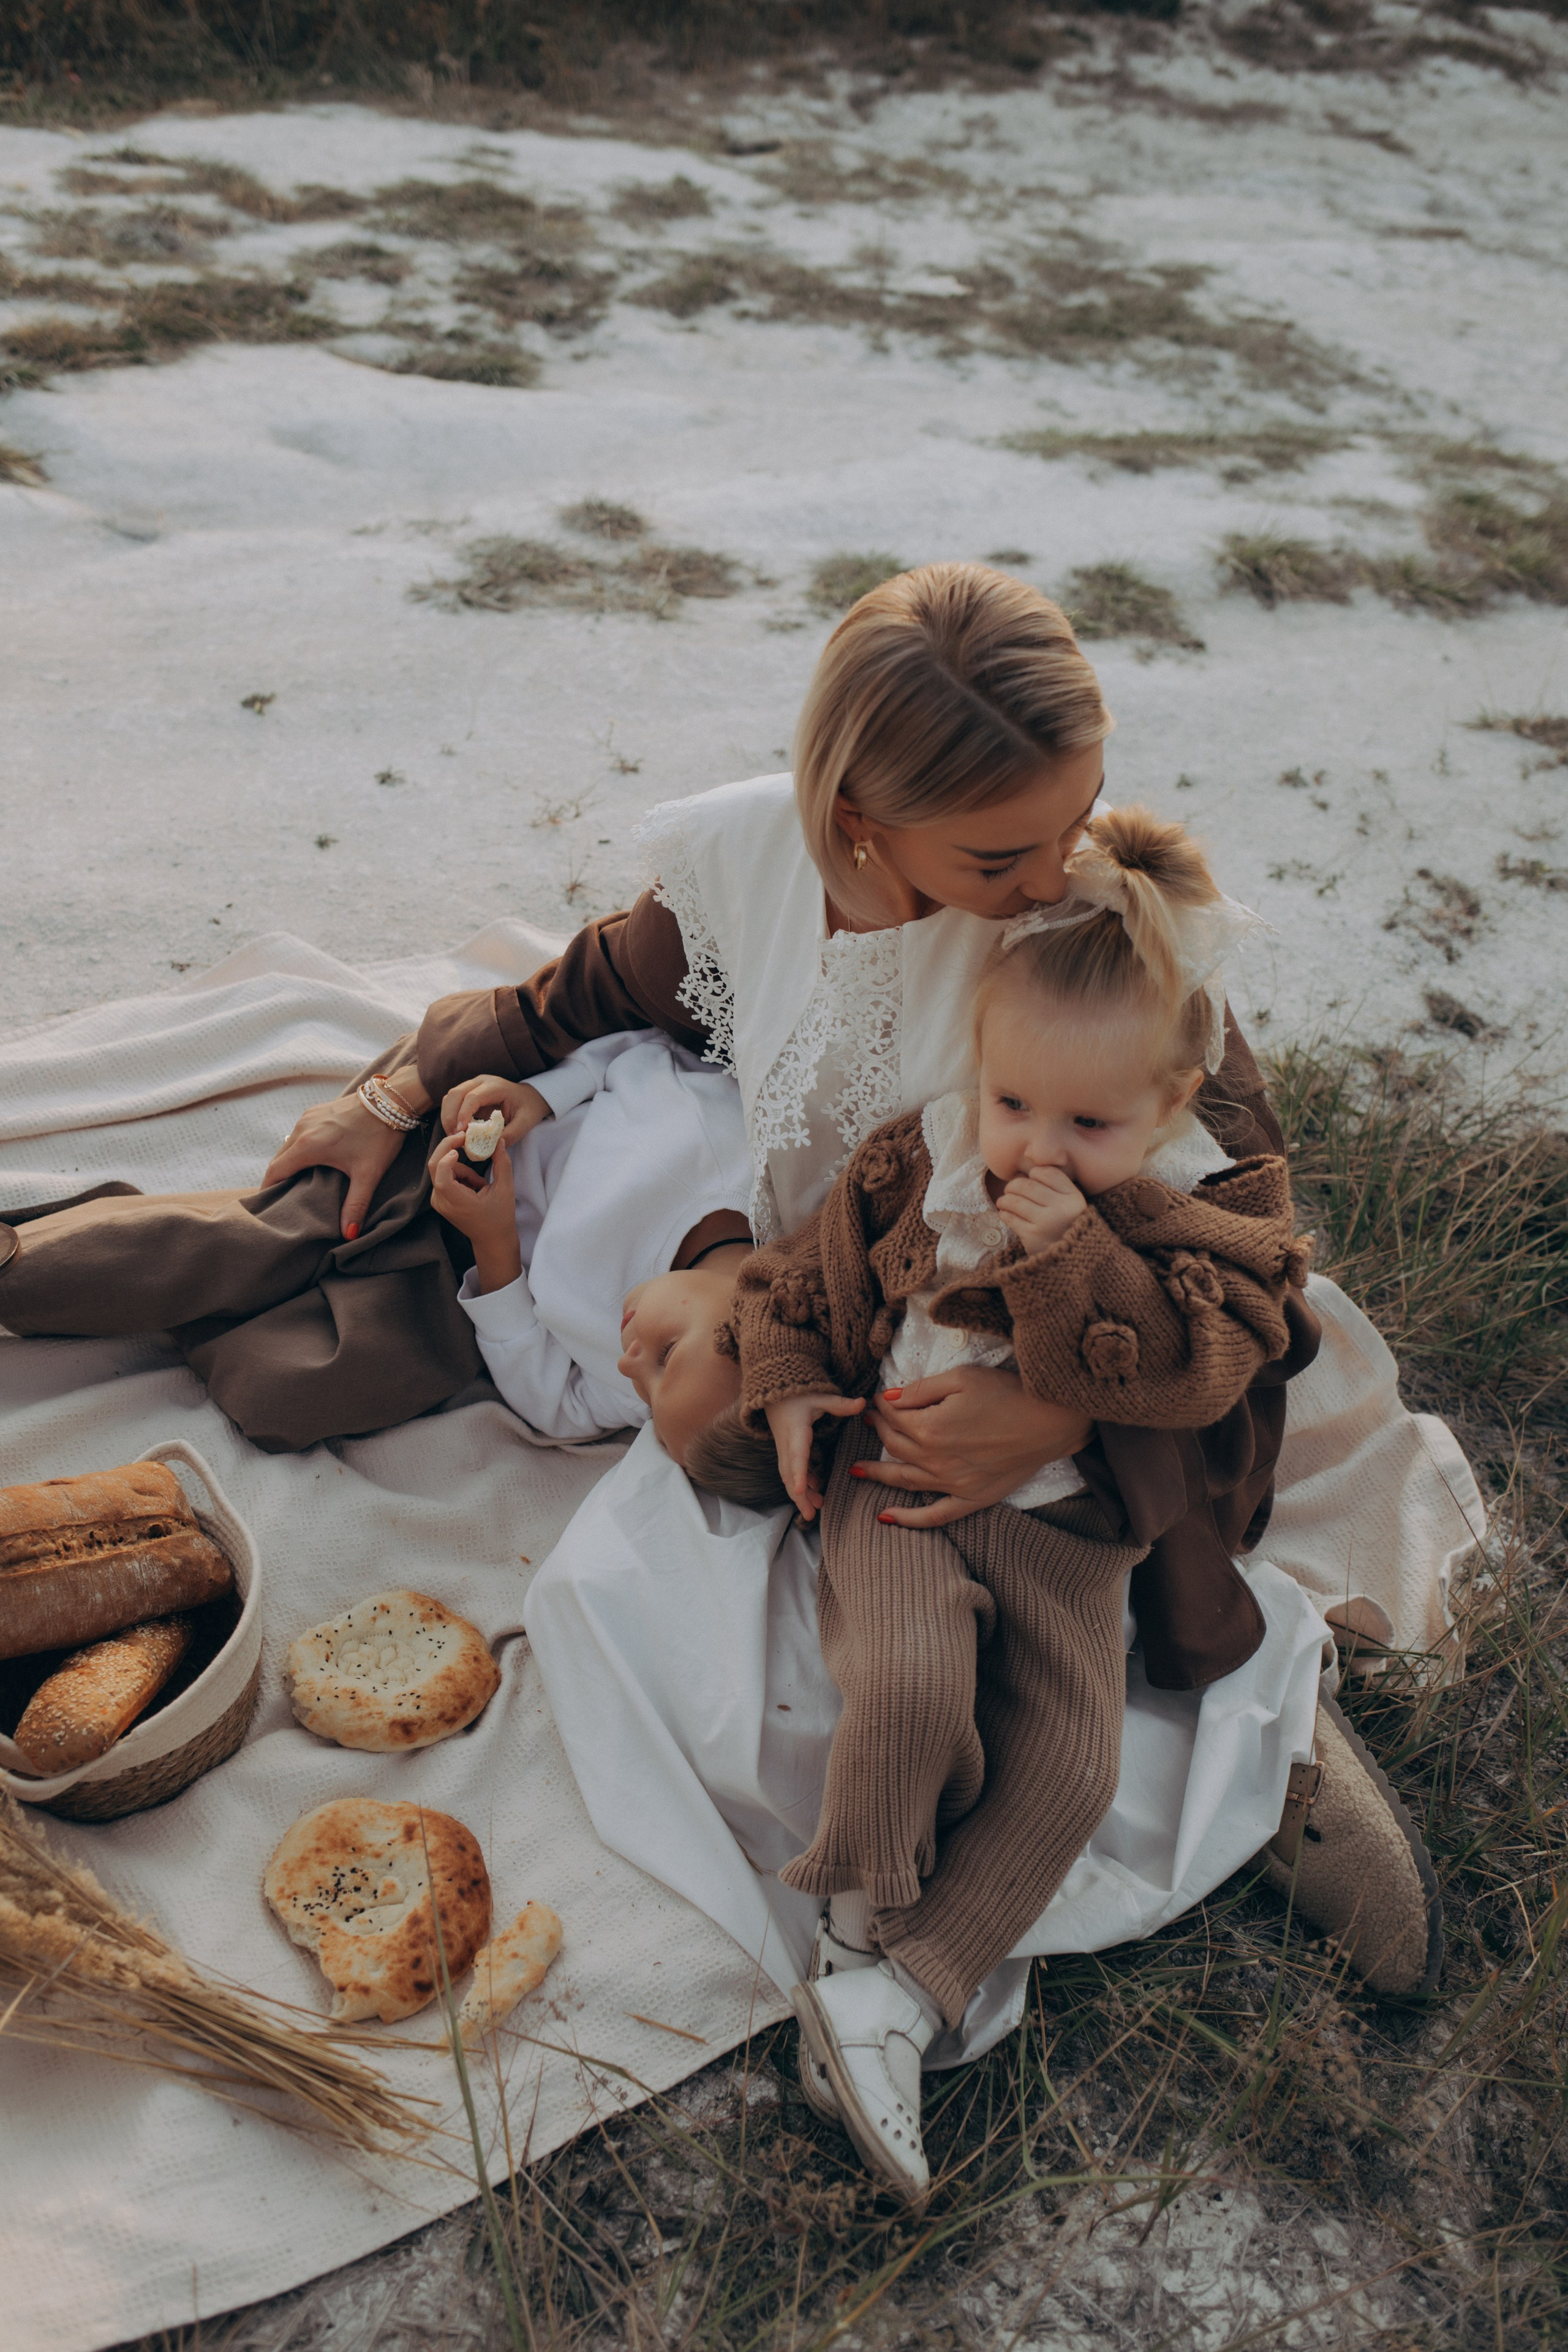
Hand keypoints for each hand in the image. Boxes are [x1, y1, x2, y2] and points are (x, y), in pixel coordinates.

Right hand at [262, 1062, 429, 1240]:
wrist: (392, 1101)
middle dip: (278, 1178)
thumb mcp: (368, 1174)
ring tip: (296, 1182)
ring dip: (289, 1162)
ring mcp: (308, 1117)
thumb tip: (348, 1234)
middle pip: (279, 1159)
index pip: (275, 1171)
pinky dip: (299, 1148)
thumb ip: (356, 1205)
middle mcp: (302, 1129)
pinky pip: (299, 1133)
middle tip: (282, 1198)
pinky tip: (311, 1160)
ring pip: (288, 1145)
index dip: (267, 1189)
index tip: (266, 1204)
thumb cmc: (379, 1136)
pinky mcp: (317, 1111)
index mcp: (307, 1145)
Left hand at [429, 1133, 522, 1292]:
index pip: (442, 1175)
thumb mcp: (505, 1189)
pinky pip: (444, 1177)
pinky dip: (459, 1175)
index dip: (448, 1157)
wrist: (491, 1240)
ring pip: (442, 1170)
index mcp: (457, 1202)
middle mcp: (442, 1201)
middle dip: (448, 1147)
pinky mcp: (440, 1199)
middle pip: (434, 1166)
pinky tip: (474, 1187)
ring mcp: (438, 1201)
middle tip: (464, 1136)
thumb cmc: (500, 1217)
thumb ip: (502, 1163)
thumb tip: (499, 1140)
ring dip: (461, 1168)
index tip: (462, 1144)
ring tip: (480, 1184)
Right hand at [440, 1075, 552, 1147]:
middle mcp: (481, 1082)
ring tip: (454, 1137)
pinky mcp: (467, 1093)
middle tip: (454, 1138)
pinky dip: (450, 1116)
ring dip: (447, 1117)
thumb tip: (490, 1148)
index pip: (473, 1097)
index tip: (460, 1133)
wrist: (529, 1098)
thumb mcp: (525, 1123)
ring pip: (450, 1097)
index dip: (463, 1114)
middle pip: (455, 1094)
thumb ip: (510, 1135)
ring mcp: (472, 1085)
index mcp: (496, 1086)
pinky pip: (452, 1102)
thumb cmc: (528, 1109)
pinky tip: (456, 1131)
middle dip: (450, 1117)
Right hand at [765, 1392, 864, 1522]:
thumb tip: (864, 1402)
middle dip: (799, 1496)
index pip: (797, 1455)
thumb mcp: (819, 1396)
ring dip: (800, 1494)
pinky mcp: (784, 1451)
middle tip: (811, 1515)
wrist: (773, 1392)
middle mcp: (787, 1443)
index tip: (801, 1491)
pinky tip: (814, 1490)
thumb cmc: (797, 1394)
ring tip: (814, 1510)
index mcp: (796, 1430)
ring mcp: (783, 1449)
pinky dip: (801, 1483)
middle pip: (790, 1473)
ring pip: (788, 1476)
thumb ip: (840, 1403)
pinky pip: (790, 1472)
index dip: (799, 1473)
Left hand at [856, 1366, 1092, 1528]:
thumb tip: (887, 1399)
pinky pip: (934, 1516)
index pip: (893, 1417)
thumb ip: (920, 1390)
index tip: (878, 1400)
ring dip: (877, 1475)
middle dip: (879, 1431)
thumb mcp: (961, 1378)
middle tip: (870, 1422)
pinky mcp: (972, 1499)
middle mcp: (937, 1460)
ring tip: (857, 1470)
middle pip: (895, 1446)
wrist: (1051, 1421)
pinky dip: (908, 1519)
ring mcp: (954, 1484)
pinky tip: (885, 1518)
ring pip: (904, 1481)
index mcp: (931, 1428)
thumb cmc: (1009, 1393)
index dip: (882, 1406)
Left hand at [997, 1164, 1085, 1254]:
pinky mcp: (1032, 1236)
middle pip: (1029, 1185)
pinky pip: (1011, 1218)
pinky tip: (1005, 1213)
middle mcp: (1061, 1208)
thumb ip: (1056, 1187)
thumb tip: (1025, 1170)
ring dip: (1005, 1199)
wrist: (1070, 1260)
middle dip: (1014, 1185)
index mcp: (1073, 1198)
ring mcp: (1045, 1223)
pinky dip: (1004, 1213)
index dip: (1035, 1173)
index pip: (1048, 1173)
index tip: (1030, 1178)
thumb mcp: (1071, 1205)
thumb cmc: (1066, 1227)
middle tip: (1009, 1189)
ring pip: (1016, 1201)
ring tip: (1003, 1201)